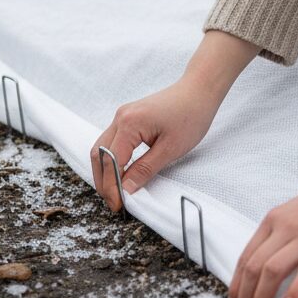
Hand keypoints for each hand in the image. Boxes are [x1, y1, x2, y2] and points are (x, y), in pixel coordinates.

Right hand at [90, 75, 222, 211]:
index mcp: (129, 124)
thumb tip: (126, 189)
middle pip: (98, 154)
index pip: (111, 162)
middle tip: (113, 203)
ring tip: (114, 192)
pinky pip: (111, 141)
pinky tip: (119, 173)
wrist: (198, 91)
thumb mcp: (170, 149)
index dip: (112, 187)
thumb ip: (145, 170)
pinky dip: (111, 160)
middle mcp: (120, 118)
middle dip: (103, 181)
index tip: (117, 206)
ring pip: (101, 148)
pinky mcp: (127, 118)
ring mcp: (122, 116)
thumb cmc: (190, 116)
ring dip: (104, 171)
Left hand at [227, 135, 297, 297]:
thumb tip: (267, 265)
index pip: (246, 256)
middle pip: (254, 266)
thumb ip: (281, 234)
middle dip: (245, 296)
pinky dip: (294, 292)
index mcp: (274, 219)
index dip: (236, 284)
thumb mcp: (296, 213)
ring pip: (273, 270)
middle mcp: (285, 226)